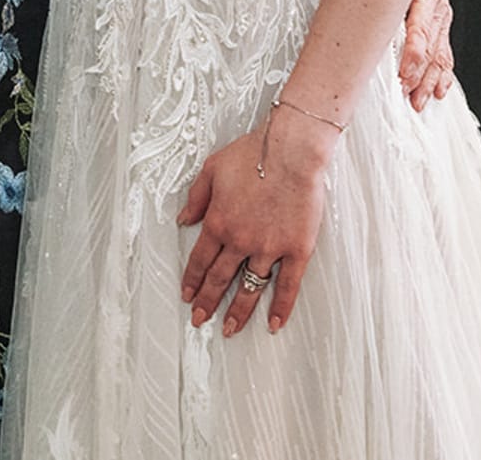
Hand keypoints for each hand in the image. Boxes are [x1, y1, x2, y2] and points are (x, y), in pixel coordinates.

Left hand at [176, 109, 334, 336]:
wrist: (291, 151)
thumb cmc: (252, 154)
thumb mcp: (212, 169)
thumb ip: (196, 198)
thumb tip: (184, 219)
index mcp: (218, 222)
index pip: (200, 260)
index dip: (192, 280)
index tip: (187, 296)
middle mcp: (240, 241)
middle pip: (219, 279)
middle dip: (207, 302)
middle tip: (200, 320)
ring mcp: (269, 248)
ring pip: (250, 288)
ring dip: (238, 312)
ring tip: (229, 329)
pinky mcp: (296, 249)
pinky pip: (288, 286)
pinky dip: (281, 307)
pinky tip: (274, 324)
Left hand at [398, 0, 454, 110]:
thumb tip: (343, 14)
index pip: (421, 28)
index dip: (413, 53)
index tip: (404, 73)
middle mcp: (437, 7)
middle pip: (432, 48)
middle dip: (420, 75)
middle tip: (406, 94)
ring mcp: (442, 17)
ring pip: (440, 56)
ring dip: (430, 82)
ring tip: (418, 102)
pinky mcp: (442, 24)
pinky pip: (446, 53)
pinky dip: (443, 75)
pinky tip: (439, 91)